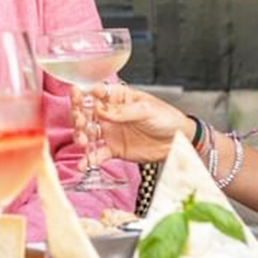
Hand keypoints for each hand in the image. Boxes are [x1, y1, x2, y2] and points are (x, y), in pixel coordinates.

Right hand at [77, 83, 192, 162]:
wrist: (179, 142)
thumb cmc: (167, 118)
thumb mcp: (147, 110)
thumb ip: (124, 111)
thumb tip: (101, 109)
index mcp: (118, 98)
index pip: (95, 93)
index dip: (83, 94)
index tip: (78, 97)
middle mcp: (110, 114)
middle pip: (86, 113)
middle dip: (78, 116)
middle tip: (80, 122)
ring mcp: (110, 132)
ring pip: (87, 133)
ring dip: (80, 137)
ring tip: (83, 143)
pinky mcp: (113, 149)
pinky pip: (97, 154)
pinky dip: (88, 159)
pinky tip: (82, 165)